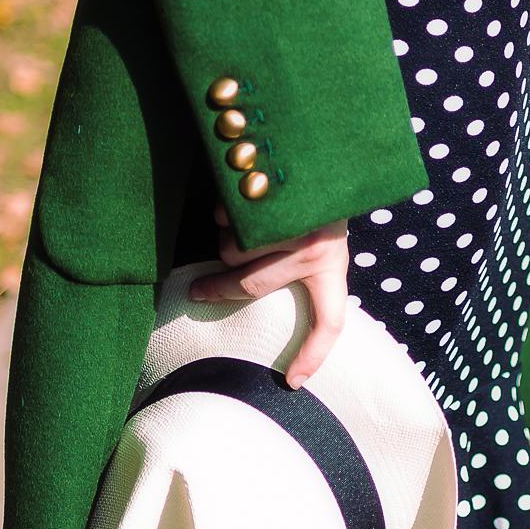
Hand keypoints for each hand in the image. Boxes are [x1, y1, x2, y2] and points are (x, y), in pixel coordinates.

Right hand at [189, 206, 349, 388]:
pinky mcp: (267, 196)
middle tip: (198, 292)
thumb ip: (304, 264)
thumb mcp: (323, 234)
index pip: (331, 320)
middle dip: (217, 288)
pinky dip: (220, 212)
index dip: (313, 353)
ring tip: (240, 221)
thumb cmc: (314, 195)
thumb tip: (249, 293)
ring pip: (232, 251)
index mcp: (332, 264)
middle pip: (251, 285)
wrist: (324, 145)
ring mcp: (291, 222)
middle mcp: (316, 247)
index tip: (293, 383)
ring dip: (225, 237)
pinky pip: (226, 218)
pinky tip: (237, 198)